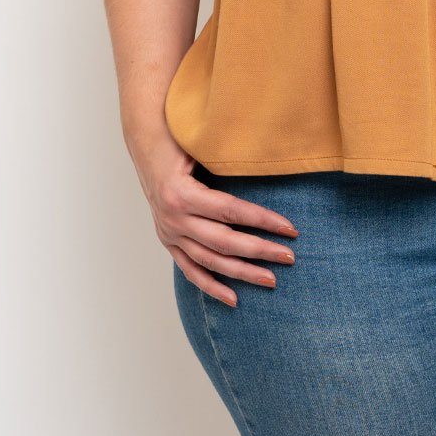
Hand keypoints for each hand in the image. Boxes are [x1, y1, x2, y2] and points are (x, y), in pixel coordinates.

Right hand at [128, 126, 298, 307]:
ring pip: (209, 260)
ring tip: (271, 279)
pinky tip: (234, 299)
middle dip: (259, 250)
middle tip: (289, 257)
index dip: (262, 220)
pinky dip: (211, 285)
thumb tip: (266, 163)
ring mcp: (169, 233)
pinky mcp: (168, 241)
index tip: (290, 228)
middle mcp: (173, 218)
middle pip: (223, 241)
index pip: (230, 211)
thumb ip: (226, 159)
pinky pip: (190, 269)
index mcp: (182, 193)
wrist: (146, 140)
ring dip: (242, 272)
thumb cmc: (180, 136)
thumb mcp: (201, 144)